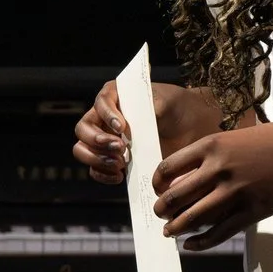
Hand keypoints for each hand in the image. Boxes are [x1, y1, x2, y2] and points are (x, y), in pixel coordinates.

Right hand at [71, 80, 224, 185]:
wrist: (190, 129)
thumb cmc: (177, 109)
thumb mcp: (168, 102)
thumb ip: (150, 106)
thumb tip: (135, 118)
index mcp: (115, 96)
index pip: (100, 102)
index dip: (107, 115)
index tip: (122, 128)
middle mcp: (104, 117)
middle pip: (82, 129)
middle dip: (98, 141)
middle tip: (121, 149)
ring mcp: (105, 140)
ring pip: (82, 149)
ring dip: (96, 159)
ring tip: (120, 163)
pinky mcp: (111, 159)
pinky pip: (94, 169)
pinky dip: (102, 174)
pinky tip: (119, 176)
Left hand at [151, 122, 272, 250]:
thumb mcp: (236, 138)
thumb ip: (212, 155)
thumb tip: (187, 176)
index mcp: (211, 146)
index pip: (168, 168)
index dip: (157, 184)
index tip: (158, 191)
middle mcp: (217, 168)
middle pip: (174, 196)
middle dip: (161, 209)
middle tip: (160, 215)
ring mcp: (234, 192)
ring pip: (192, 217)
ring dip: (175, 228)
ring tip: (169, 232)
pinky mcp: (251, 211)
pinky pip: (219, 232)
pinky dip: (201, 243)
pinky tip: (191, 246)